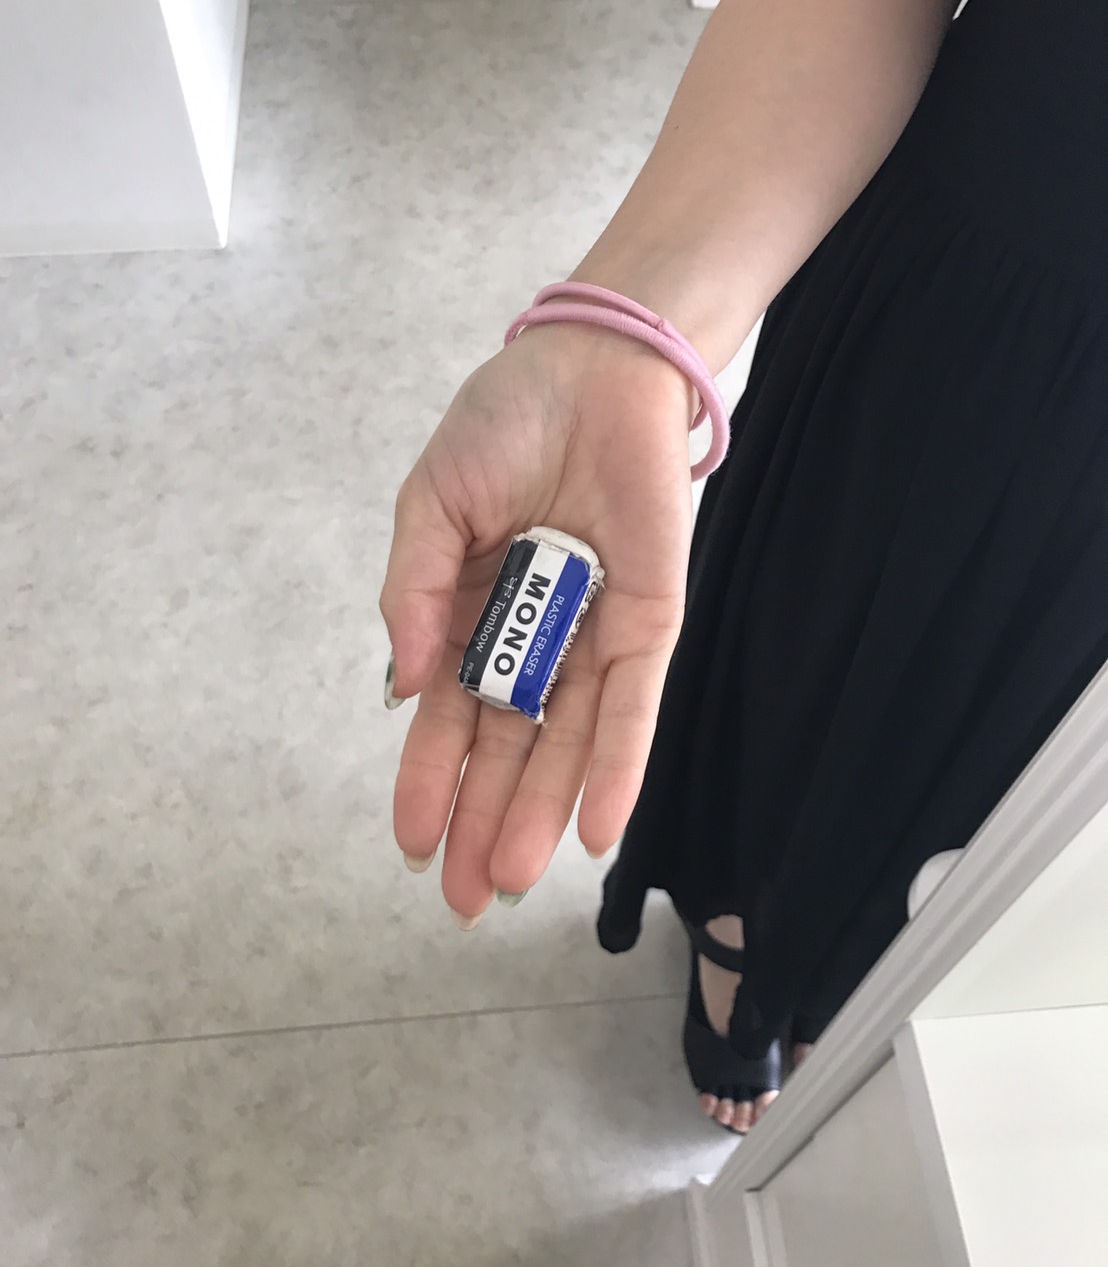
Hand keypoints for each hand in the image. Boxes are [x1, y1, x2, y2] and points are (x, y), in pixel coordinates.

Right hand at [380, 323, 694, 921]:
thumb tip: (400, 688)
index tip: (411, 842)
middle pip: (508, 747)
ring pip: (567, 742)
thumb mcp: (429, 505)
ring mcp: (594, 634)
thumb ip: (413, 593)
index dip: (428, 779)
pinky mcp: (650, 621)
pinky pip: (633, 705)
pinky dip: (616, 765)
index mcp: (474, 610)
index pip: (450, 715)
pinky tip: (596, 831)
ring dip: (541, 812)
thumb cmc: (507, 423)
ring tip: (512, 880)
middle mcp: (536, 636)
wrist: (594, 367)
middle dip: (484, 821)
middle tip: (462, 899)